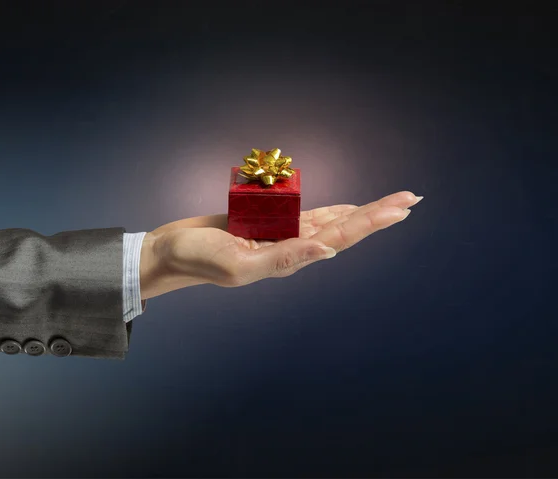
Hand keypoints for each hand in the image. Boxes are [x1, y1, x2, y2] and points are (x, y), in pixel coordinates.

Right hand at [139, 191, 422, 299]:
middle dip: (378, 213)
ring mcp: (283, 234)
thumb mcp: (239, 264)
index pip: (340, 238)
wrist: (175, 250)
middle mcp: (293, 246)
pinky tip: (349, 209)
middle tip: (412, 199)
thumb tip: (328, 251)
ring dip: (361, 210)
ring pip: (331, 219)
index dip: (371, 222)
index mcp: (289, 258)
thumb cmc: (200, 258)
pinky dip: (333, 210)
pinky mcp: (270, 223)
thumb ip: (284, 259)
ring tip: (390, 202)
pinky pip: (309, 214)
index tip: (401, 209)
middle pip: (344, 226)